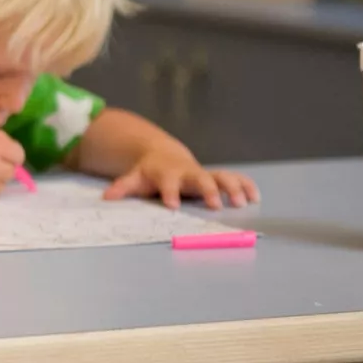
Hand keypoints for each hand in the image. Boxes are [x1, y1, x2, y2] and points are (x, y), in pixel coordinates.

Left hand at [103, 144, 258, 210]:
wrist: (163, 155)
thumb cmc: (149, 172)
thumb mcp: (134, 178)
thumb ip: (123, 187)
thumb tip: (107, 197)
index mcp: (167, 174)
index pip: (168, 184)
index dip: (170, 194)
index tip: (172, 206)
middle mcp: (188, 172)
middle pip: (200, 179)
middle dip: (209, 191)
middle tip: (216, 205)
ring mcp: (204, 173)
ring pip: (222, 177)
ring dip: (233, 188)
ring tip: (242, 203)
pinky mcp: (216, 176)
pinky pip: (235, 178)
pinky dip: (246, 185)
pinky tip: (256, 197)